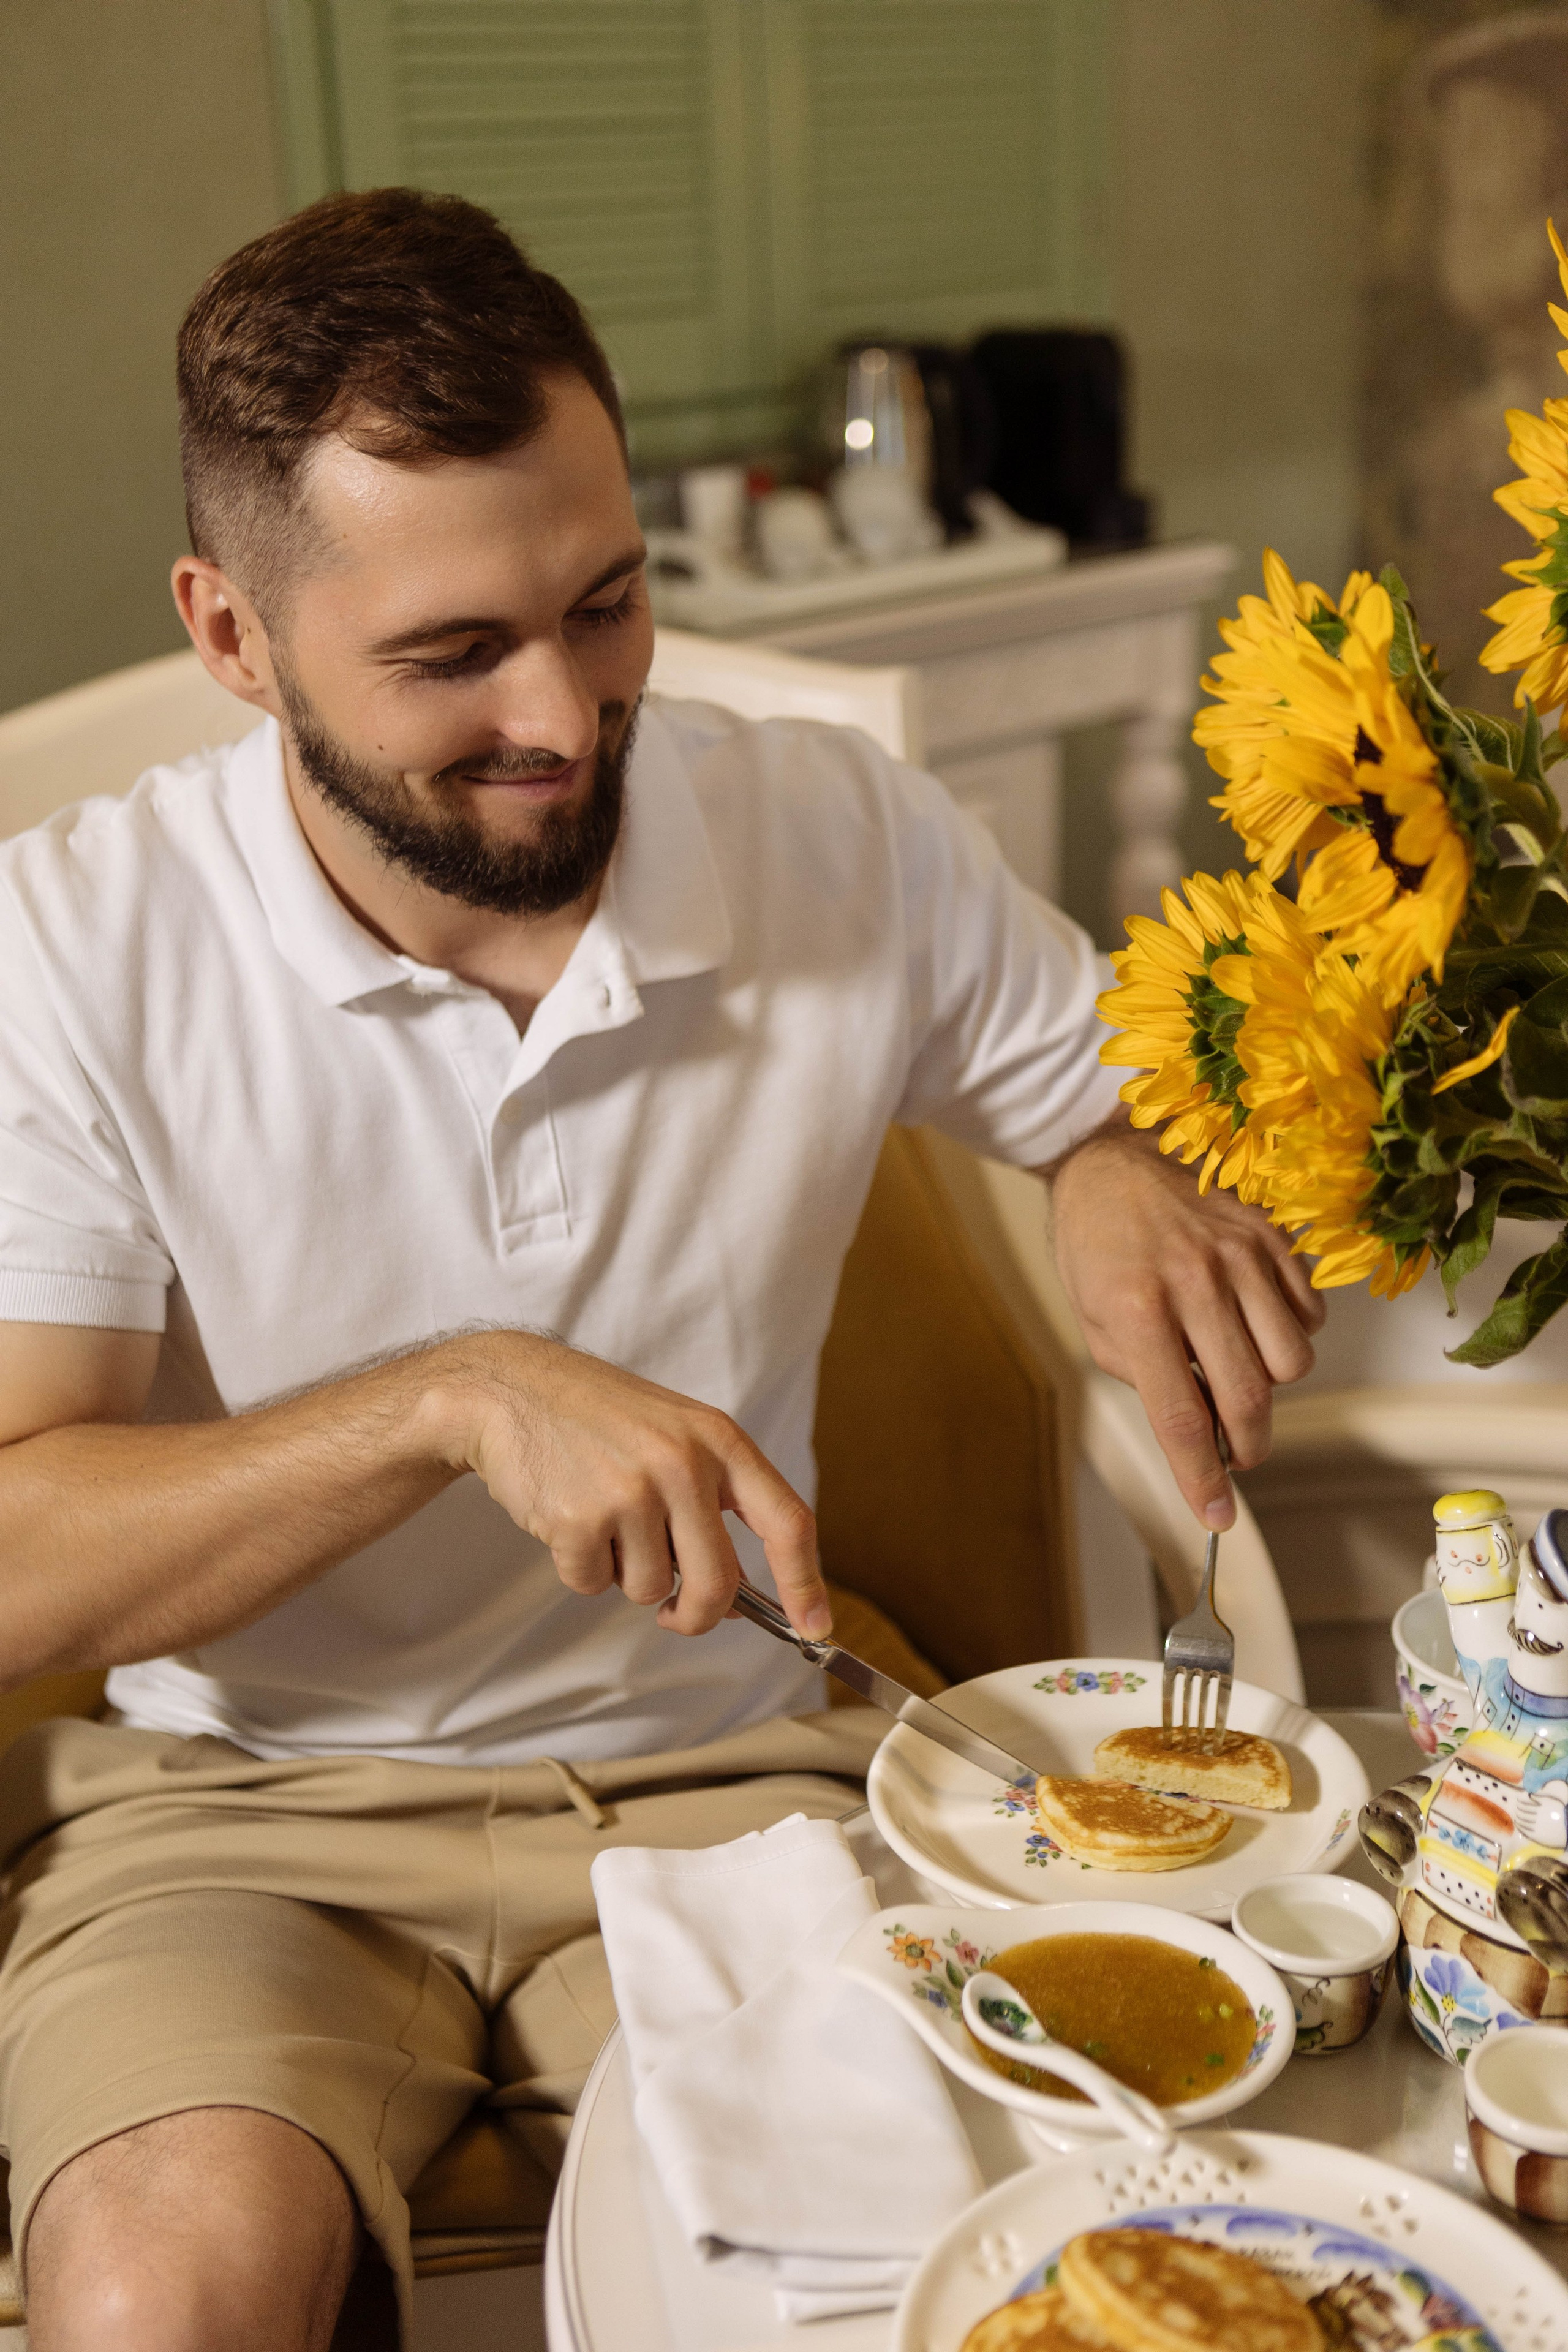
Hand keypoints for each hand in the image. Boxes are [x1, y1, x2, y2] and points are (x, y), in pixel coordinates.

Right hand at [425, 1331, 827, 1638]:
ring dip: (628, 1575)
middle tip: (677, 1616)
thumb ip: (716, 1504)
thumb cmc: (602, 1419)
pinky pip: (594, 1585)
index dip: (806, 1583)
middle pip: (720, 1584)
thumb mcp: (678, 1435)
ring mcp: (632, 1491)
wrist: (513, 1389)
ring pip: (653, 1590)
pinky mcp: (580, 1518)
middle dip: (699, 1615)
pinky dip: (581, 1569)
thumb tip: (744, 1600)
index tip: (817, 1627)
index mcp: (721, 1441)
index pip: (788, 1522)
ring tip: (605, 1520)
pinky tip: (570, 1520)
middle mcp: (684, 1464)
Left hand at [1046, 1119, 1323, 1529]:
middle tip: (1237, 1453)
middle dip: (1249, 1445)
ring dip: (1270, 1384)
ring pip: (1293, 1359)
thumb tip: (1202, 1426)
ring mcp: (1241, 1254)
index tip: (1216, 1515)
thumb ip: (1147, 1376)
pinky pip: (1310, 1313)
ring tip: (1236, 1364)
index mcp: (1137, 1308)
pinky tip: (1254, 1320)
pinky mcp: (1274, 1235)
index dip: (1201, 1475)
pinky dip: (1291, 1334)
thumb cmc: (1099, 1247)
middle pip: (1248, 1395)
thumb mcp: (1096, 1321)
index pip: (1181, 1415)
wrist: (1114, 1160)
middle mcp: (1194, 1281)